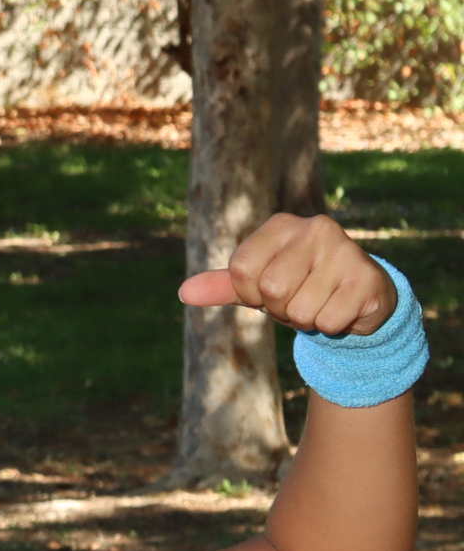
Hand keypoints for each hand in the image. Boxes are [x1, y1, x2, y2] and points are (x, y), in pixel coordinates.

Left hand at [181, 213, 395, 336]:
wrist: (358, 297)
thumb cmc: (301, 286)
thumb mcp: (257, 285)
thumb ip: (223, 286)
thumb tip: (184, 293)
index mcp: (281, 225)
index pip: (240, 270)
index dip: (250, 293)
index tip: (268, 291)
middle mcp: (316, 228)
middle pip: (270, 289)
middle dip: (280, 308)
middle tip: (299, 298)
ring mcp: (345, 250)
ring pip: (300, 310)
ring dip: (306, 319)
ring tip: (321, 302)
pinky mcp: (367, 277)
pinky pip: (328, 321)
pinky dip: (331, 325)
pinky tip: (342, 308)